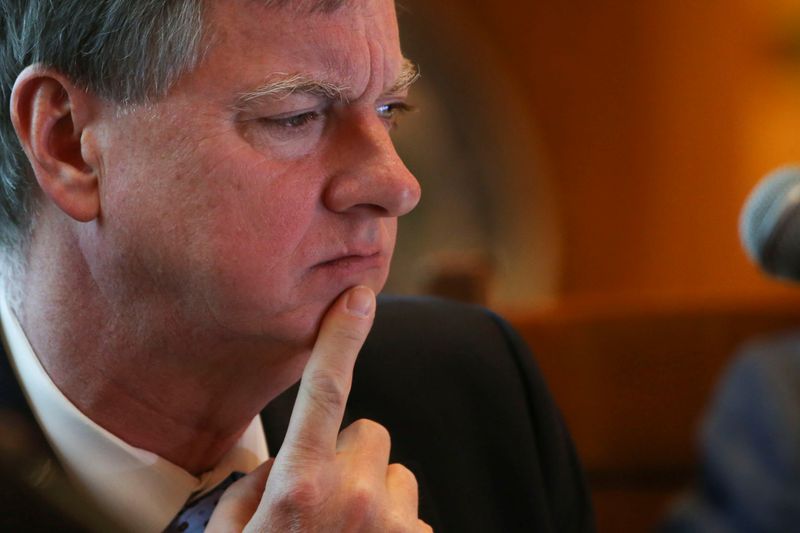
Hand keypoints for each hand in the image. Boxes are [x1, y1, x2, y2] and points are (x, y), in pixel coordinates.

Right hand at [207, 286, 431, 532]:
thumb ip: (250, 485)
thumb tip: (276, 467)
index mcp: (300, 485)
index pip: (324, 391)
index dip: (341, 338)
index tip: (359, 298)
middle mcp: (353, 496)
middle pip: (367, 434)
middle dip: (346, 455)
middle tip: (320, 499)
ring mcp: (392, 523)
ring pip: (393, 473)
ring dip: (370, 490)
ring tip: (342, 528)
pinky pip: (408, 511)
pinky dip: (388, 524)